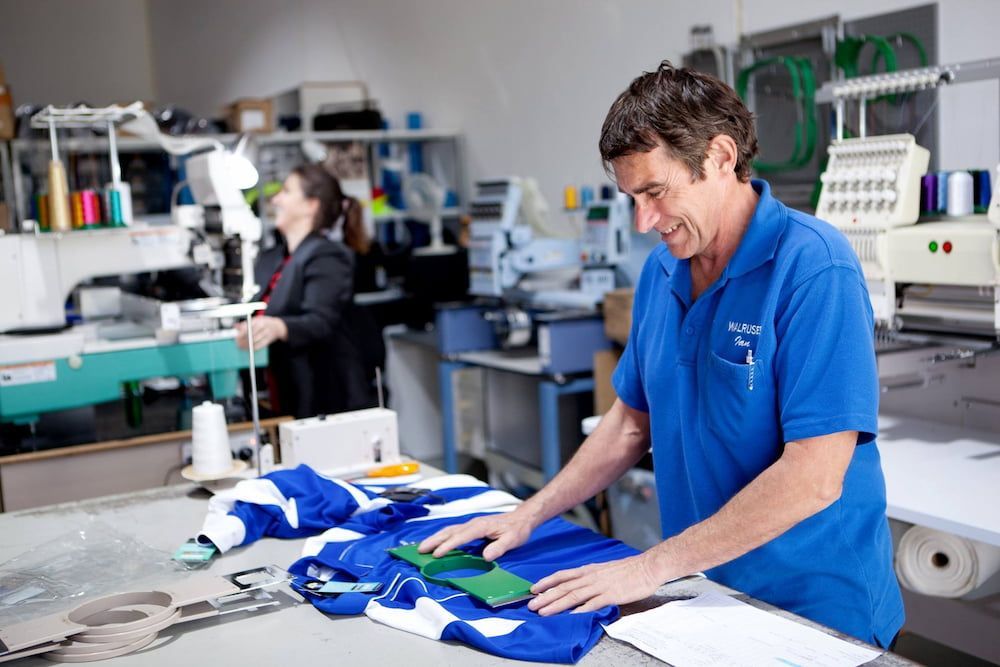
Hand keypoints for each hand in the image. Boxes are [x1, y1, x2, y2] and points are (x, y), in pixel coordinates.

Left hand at [234, 316, 286, 350]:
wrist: (277, 326)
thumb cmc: (263, 323)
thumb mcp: (254, 320)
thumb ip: (244, 324)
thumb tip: (235, 326)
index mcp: (258, 320)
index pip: (249, 327)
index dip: (242, 333)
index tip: (237, 337)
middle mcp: (264, 325)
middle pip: (252, 334)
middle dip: (244, 340)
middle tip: (238, 344)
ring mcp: (267, 332)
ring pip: (255, 340)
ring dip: (247, 344)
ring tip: (242, 346)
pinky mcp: (269, 339)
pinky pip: (260, 345)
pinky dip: (254, 347)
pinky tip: (249, 348)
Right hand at [418, 510, 536, 560]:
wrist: (521, 518)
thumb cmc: (517, 529)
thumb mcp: (512, 539)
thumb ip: (499, 547)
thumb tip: (485, 557)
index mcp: (481, 526)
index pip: (462, 536)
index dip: (449, 545)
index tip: (437, 553)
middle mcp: (473, 523)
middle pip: (450, 531)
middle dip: (434, 540)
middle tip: (420, 550)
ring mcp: (471, 524)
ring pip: (449, 530)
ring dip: (435, 538)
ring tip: (422, 547)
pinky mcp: (472, 527)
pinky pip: (453, 532)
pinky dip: (442, 537)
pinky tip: (436, 543)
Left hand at [527, 553, 660, 615]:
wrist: (647, 567)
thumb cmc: (628, 570)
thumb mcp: (604, 569)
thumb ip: (591, 576)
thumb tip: (577, 584)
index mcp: (589, 570)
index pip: (563, 575)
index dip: (547, 582)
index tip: (534, 588)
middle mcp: (591, 576)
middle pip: (564, 587)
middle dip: (545, 596)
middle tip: (531, 605)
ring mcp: (600, 585)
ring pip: (573, 595)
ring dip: (556, 604)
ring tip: (543, 612)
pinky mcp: (611, 595)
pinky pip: (592, 604)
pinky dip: (580, 610)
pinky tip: (570, 616)